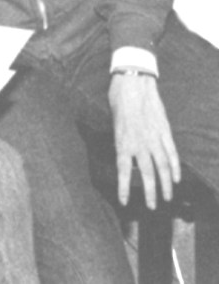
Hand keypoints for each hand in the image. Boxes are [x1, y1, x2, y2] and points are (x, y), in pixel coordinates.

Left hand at [108, 73, 179, 208]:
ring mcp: (155, 137)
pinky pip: (171, 152)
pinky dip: (175, 166)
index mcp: (123, 140)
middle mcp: (140, 142)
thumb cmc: (118, 98)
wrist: (134, 81)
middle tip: (151, 207)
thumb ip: (119, 138)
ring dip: (165, 184)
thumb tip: (121, 151)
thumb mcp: (111, 120)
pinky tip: (176, 178)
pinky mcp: (165, 130)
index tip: (123, 201)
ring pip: (162, 166)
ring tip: (166, 198)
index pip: (124, 170)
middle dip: (149, 192)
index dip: (124, 187)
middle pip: (147, 173)